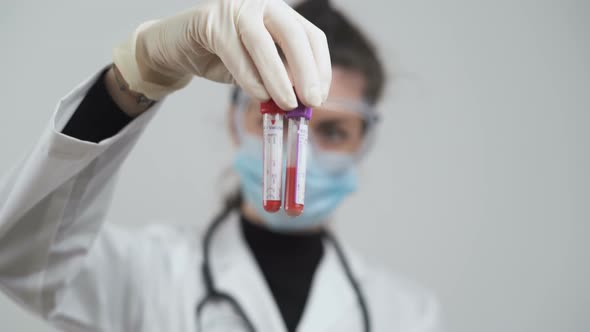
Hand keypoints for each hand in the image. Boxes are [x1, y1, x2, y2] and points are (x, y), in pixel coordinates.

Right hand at [113, 0, 330, 109]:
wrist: (179, 48)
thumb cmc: (224, 58)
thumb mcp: (260, 70)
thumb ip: (280, 79)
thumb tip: (303, 103)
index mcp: (282, 15)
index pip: (312, 37)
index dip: (320, 68)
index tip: (320, 97)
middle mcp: (263, 5)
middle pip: (293, 35)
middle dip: (306, 70)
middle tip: (312, 101)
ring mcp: (236, 9)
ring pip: (263, 44)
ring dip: (278, 78)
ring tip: (287, 104)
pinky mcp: (211, 21)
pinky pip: (235, 53)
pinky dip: (250, 78)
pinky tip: (259, 96)